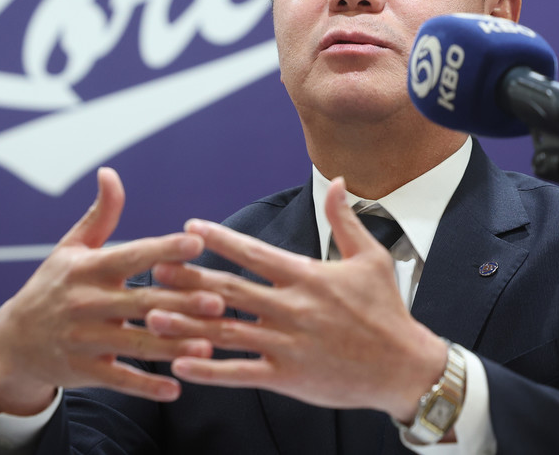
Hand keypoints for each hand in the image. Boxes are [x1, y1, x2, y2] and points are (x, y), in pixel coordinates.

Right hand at [0, 167, 225, 415]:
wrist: (14, 341)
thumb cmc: (52, 287)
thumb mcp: (71, 248)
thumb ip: (100, 214)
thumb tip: (110, 173)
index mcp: (88, 268)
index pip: (131, 255)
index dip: (163, 249)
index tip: (195, 243)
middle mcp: (86, 302)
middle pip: (141, 302)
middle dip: (180, 303)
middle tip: (218, 301)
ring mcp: (83, 339)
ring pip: (136, 344)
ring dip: (173, 346)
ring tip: (208, 346)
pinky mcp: (83, 370)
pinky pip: (119, 380)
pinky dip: (146, 386)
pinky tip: (176, 388)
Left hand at [145, 177, 447, 419]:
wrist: (406, 368)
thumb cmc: (388, 312)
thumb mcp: (371, 258)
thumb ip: (344, 219)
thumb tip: (335, 181)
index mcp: (308, 276)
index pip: (254, 252)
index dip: (220, 239)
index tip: (189, 227)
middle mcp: (293, 308)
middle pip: (230, 290)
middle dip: (189, 278)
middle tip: (155, 268)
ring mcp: (288, 344)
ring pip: (228, 331)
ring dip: (187, 323)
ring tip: (152, 314)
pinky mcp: (288, 377)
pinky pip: (241, 373)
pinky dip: (209, 369)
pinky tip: (180, 363)